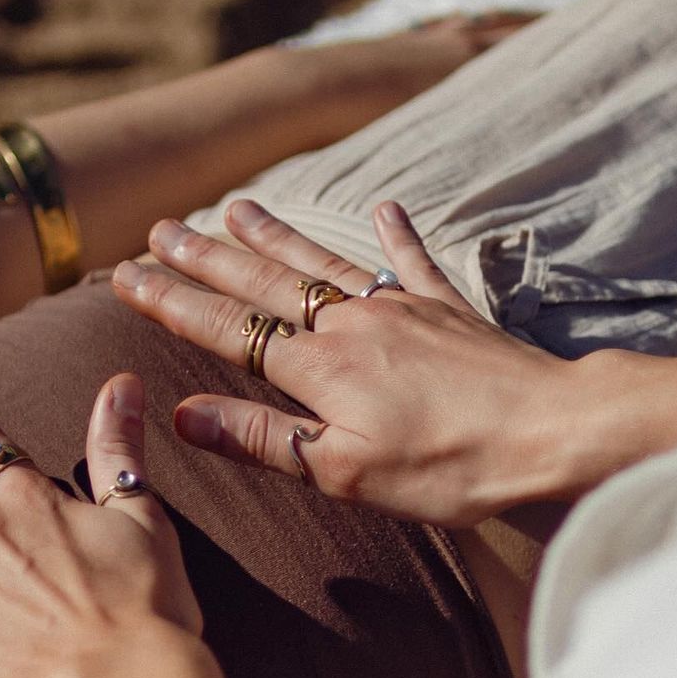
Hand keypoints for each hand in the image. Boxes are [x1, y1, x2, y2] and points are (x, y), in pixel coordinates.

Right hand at [112, 200, 585, 529]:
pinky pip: (411, 261)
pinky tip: (383, 206)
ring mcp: (400, 307)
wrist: (552, 430)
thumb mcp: (345, 470)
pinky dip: (394, 234)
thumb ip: (263, 437)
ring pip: (320, 261)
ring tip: (233, 206)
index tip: (124, 276)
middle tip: (160, 228)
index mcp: (318, 367)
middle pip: (262, 281)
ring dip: (273, 234)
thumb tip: (184, 416)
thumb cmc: (450, 465)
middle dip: (204, 256)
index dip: (170, 302)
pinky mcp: (448, 307)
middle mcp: (350, 323)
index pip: (226, 328)